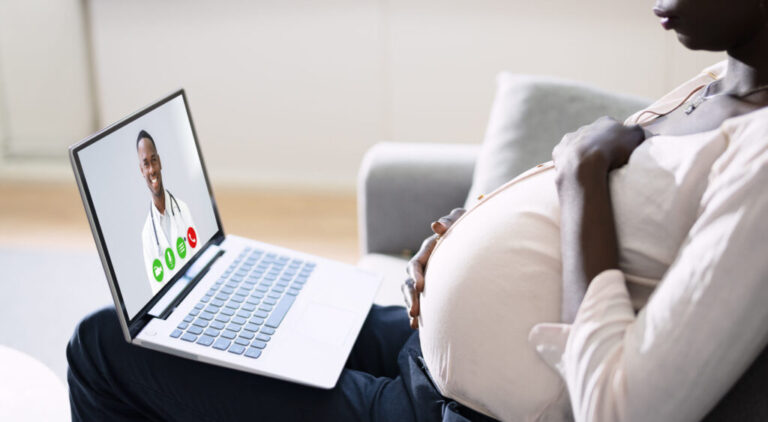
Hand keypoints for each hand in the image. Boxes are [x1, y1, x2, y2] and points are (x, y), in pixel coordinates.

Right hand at [402, 208, 465, 328]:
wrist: (479, 240)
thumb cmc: (470, 227)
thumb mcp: (461, 220)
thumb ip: (450, 220)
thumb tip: (436, 226)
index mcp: (430, 250)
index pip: (416, 263)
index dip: (415, 274)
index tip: (420, 286)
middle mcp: (426, 264)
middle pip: (409, 282)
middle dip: (410, 297)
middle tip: (414, 311)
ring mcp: (429, 277)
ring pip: (412, 293)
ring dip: (411, 306)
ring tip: (414, 321)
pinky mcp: (434, 288)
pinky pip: (421, 302)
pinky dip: (419, 314)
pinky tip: (417, 327)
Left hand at [552, 116, 645, 176]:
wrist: (585, 163)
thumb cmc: (613, 150)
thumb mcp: (636, 137)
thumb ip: (639, 132)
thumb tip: (641, 133)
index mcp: (605, 122)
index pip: (615, 129)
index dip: (620, 141)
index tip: (622, 153)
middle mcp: (586, 127)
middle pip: (595, 137)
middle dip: (600, 147)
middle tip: (606, 163)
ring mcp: (570, 139)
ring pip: (578, 146)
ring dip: (583, 154)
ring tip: (590, 169)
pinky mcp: (558, 152)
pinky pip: (564, 156)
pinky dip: (569, 163)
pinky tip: (575, 172)